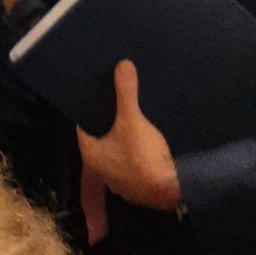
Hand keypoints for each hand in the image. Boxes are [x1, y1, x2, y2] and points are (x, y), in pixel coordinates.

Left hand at [76, 60, 181, 210]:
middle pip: (100, 136)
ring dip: (121, 134)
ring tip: (130, 112)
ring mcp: (117, 178)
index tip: (98, 91)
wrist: (171, 190)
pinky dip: (133, 148)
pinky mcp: (135, 183)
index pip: (84, 124)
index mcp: (90, 153)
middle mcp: (99, 168)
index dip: (91, 107)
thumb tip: (122, 64)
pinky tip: (143, 136)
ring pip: (115, 149)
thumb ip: (126, 93)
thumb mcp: (133, 121)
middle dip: (108, 119)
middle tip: (116, 96)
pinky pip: (129, 159)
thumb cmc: (143, 157)